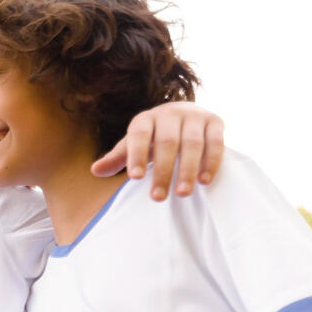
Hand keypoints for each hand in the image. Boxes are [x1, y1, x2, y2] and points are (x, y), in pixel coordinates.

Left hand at [92, 102, 224, 200]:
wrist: (184, 116)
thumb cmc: (152, 137)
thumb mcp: (133, 145)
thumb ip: (117, 158)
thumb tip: (95, 170)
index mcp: (145, 118)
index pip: (138, 135)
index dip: (136, 155)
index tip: (135, 178)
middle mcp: (170, 113)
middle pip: (167, 142)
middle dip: (162, 171)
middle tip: (157, 198)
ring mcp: (195, 115)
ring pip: (192, 144)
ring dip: (188, 170)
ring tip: (182, 193)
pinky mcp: (215, 121)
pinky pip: (215, 142)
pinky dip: (211, 162)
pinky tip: (204, 181)